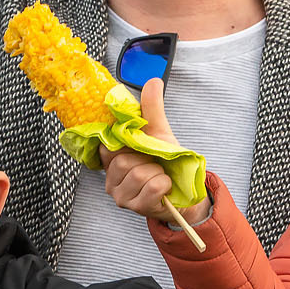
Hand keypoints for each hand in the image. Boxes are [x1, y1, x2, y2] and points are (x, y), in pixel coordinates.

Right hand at [100, 79, 208, 227]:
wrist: (184, 189)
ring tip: (159, 175)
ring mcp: (120, 195)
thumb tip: (152, 81)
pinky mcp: (135, 207)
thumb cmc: (165, 163)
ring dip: (157, 172)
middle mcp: (110, 179)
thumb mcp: (158, 132)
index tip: (140, 144)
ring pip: (137, 174)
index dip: (126, 142)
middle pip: (124, 161)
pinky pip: (152, 187)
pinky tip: (164, 186)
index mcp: (111, 159)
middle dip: (147, 160)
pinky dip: (164, 183)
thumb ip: (151, 108)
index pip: (106, 146)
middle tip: (153, 163)